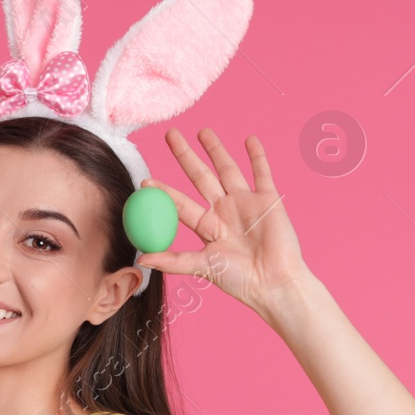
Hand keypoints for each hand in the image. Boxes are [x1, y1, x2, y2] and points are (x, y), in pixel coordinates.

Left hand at [137, 128, 312, 317]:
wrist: (274, 282)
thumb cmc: (239, 280)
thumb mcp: (202, 266)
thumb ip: (173, 261)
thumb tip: (141, 260)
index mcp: (207, 226)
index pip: (180, 203)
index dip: (164, 191)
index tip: (145, 181)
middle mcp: (224, 211)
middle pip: (200, 176)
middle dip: (185, 156)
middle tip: (170, 135)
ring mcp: (246, 203)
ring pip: (227, 169)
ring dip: (216, 150)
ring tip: (202, 131)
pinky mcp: (268, 200)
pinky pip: (262, 173)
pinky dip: (257, 156)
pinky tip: (249, 140)